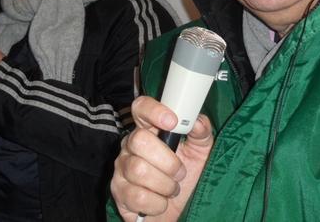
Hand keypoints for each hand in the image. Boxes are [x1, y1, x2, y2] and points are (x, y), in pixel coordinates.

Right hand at [111, 96, 213, 220]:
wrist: (174, 212)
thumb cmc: (183, 178)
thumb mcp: (199, 154)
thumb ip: (201, 134)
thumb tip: (197, 121)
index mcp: (149, 130)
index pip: (140, 107)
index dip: (154, 110)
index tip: (172, 122)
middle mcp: (130, 145)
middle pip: (139, 140)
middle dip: (167, 161)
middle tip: (180, 172)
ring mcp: (121, 167)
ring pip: (138, 170)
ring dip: (165, 185)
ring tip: (172, 189)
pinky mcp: (118, 191)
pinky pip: (137, 196)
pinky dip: (157, 203)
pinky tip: (161, 202)